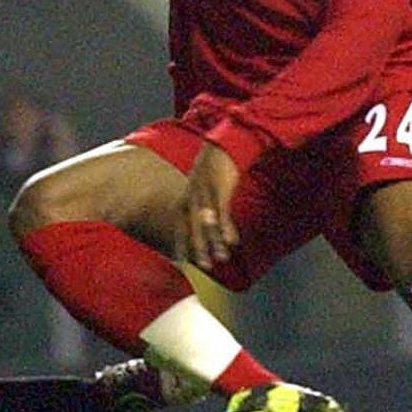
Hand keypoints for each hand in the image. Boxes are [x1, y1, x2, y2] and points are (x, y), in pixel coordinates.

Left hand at [183, 141, 238, 267]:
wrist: (223, 145)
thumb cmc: (214, 171)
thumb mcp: (201, 188)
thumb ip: (200, 207)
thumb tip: (204, 225)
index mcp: (186, 198)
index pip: (179, 226)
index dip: (181, 244)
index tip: (182, 263)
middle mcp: (191, 197)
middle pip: (192, 227)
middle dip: (197, 247)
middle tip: (202, 266)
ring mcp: (204, 193)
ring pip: (207, 222)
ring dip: (214, 242)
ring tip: (222, 259)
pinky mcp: (219, 188)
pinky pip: (222, 211)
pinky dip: (226, 227)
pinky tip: (232, 241)